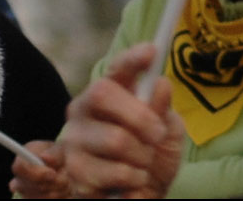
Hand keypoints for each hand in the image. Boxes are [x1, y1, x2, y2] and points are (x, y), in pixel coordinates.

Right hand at [28, 44, 183, 200]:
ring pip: (115, 139)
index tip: (151, 51)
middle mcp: (84, 110)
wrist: (146, 191)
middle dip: (140, 116)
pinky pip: (112, 172)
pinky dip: (133, 178)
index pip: (117, 68)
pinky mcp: (74, 172)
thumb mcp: (168, 128)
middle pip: (103, 95)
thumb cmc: (154, 152)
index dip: (131, 58)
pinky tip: (131, 179)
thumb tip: (159, 84)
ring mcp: (74, 141)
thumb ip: (163, 107)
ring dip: (142, 155)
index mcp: (109, 92)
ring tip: (143, 162)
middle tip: (157, 135)